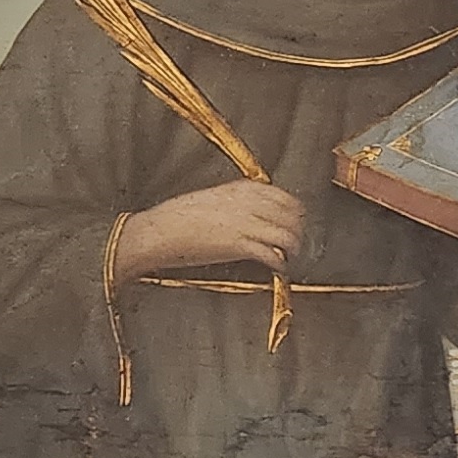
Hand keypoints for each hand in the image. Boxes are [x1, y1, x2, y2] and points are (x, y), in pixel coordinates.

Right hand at [113, 180, 304, 279]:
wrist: (158, 231)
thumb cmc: (179, 216)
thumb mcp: (213, 197)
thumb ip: (239, 200)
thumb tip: (259, 211)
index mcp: (241, 189)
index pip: (286, 198)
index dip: (297, 213)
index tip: (297, 222)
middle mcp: (248, 204)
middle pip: (292, 217)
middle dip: (299, 232)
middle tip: (296, 243)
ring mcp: (245, 224)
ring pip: (288, 236)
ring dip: (293, 250)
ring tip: (290, 257)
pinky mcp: (239, 246)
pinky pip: (273, 255)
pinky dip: (280, 264)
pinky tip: (278, 268)